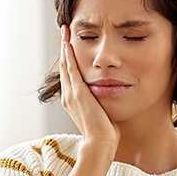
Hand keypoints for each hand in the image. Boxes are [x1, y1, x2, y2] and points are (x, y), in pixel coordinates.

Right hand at [60, 25, 118, 175]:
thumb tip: (111, 98)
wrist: (100, 144)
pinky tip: (70, 42)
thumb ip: (102, 104)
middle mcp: (68, 96)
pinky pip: (72, 68)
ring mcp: (72, 94)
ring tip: (65, 31)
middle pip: (64, 66)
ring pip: (66, 64)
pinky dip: (70, 55)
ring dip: (65, 46)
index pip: (70, 75)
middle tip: (64, 32)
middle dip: (65, 48)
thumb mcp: (102, 114)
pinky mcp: (79, 93)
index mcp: (73, 101)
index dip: (69, 59)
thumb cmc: (105, 134)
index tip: (71, 45)